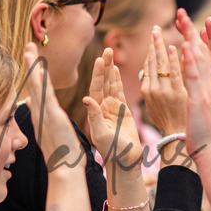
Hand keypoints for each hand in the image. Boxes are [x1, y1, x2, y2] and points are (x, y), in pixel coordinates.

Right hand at [20, 43, 82, 168]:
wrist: (63, 171)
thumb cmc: (60, 153)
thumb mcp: (49, 130)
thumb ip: (40, 115)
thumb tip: (31, 101)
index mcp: (42, 115)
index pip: (36, 89)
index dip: (33, 72)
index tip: (31, 56)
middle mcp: (41, 114)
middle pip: (34, 84)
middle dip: (31, 64)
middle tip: (28, 45)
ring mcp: (46, 117)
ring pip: (38, 89)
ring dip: (34, 69)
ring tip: (30, 51)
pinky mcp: (53, 121)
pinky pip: (46, 100)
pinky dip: (42, 86)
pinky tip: (39, 73)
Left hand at [84, 48, 143, 170]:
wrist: (125, 162)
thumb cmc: (112, 152)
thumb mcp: (102, 135)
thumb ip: (94, 117)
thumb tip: (86, 99)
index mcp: (95, 112)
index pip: (95, 88)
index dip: (97, 74)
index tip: (98, 59)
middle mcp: (101, 107)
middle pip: (102, 82)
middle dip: (104, 65)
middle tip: (106, 49)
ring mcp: (111, 108)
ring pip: (111, 84)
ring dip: (110, 69)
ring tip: (110, 52)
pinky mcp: (122, 111)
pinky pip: (118, 92)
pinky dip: (117, 80)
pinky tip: (115, 69)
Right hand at [141, 23, 186, 135]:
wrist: (179, 141)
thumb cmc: (169, 124)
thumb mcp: (155, 107)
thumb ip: (152, 89)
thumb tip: (148, 74)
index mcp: (147, 92)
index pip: (148, 66)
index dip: (149, 51)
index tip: (151, 38)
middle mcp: (153, 91)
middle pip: (152, 62)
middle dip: (153, 43)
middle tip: (154, 28)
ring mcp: (165, 92)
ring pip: (161, 64)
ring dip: (160, 46)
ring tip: (160, 32)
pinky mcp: (179, 94)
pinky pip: (175, 73)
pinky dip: (173, 59)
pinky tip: (174, 47)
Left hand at [180, 10, 210, 160]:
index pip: (206, 58)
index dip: (199, 41)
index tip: (191, 26)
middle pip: (203, 52)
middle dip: (195, 31)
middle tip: (184, 13)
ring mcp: (207, 90)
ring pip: (199, 58)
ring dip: (191, 37)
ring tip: (183, 19)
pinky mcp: (200, 99)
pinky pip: (193, 76)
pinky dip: (189, 60)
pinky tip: (183, 45)